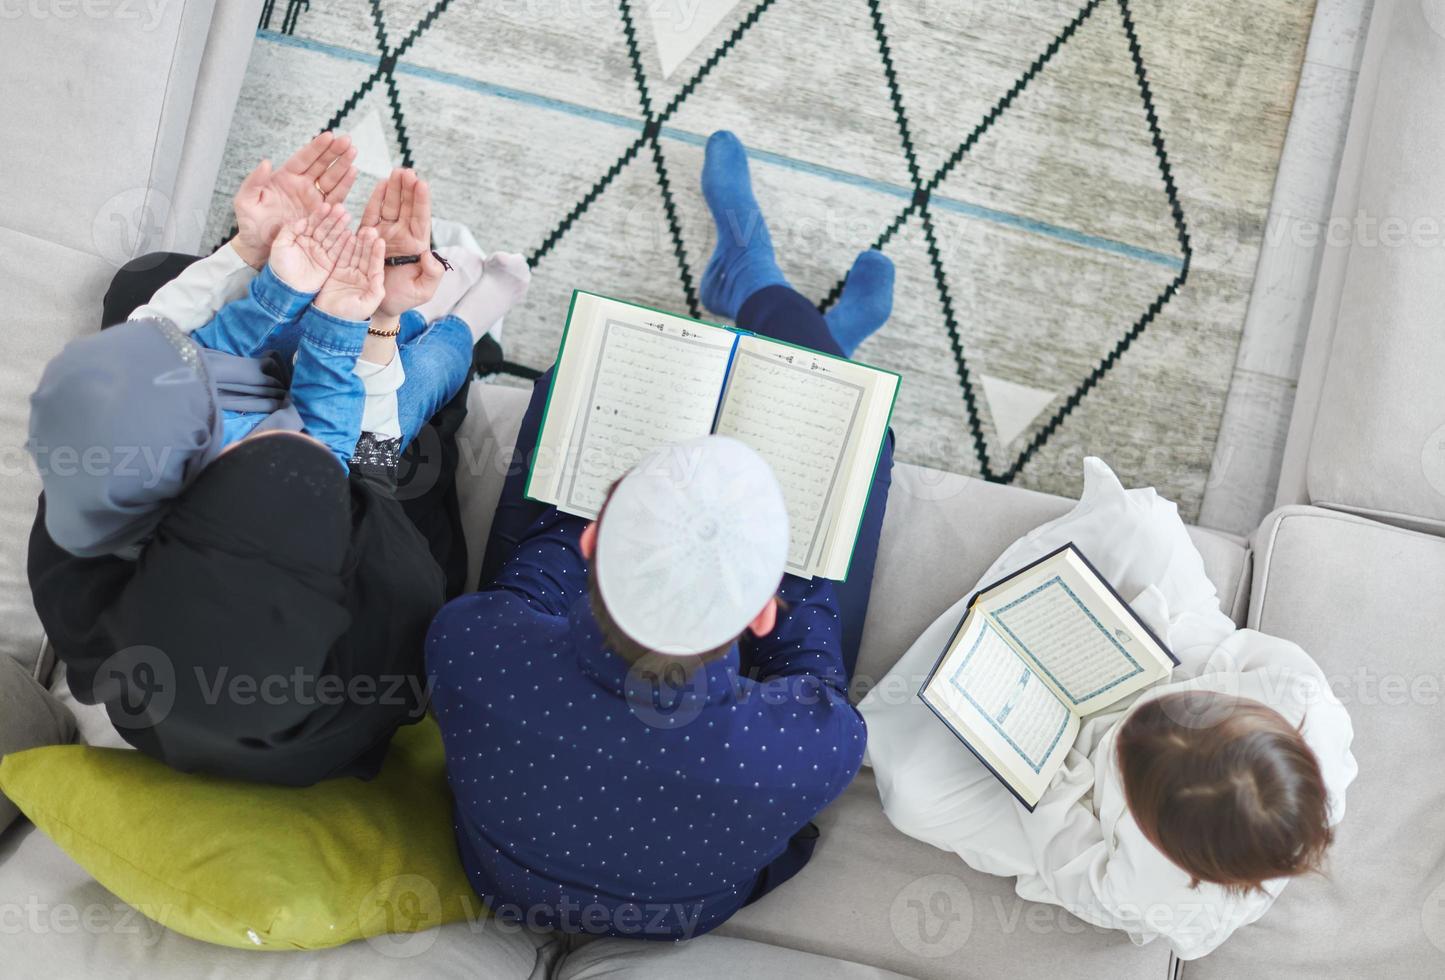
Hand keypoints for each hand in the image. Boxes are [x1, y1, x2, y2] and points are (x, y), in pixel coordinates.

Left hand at [232, 132, 357, 267]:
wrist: (260, 247)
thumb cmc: (250, 224)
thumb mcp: (245, 201)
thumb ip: (254, 181)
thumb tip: (266, 163)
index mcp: (284, 177)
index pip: (303, 158)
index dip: (316, 147)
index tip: (329, 135)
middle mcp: (301, 185)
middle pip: (321, 164)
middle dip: (334, 152)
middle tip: (347, 140)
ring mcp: (313, 199)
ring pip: (331, 178)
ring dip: (343, 165)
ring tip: (353, 152)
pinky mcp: (321, 213)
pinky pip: (335, 197)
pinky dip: (345, 185)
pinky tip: (353, 173)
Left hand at [268, 204, 351, 292]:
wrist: (286, 288)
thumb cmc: (280, 266)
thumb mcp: (280, 244)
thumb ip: (290, 230)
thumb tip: (303, 220)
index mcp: (301, 236)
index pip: (312, 222)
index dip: (320, 215)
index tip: (327, 206)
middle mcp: (313, 242)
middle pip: (325, 228)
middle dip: (333, 218)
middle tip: (342, 209)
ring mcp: (322, 253)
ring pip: (333, 237)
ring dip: (341, 227)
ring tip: (348, 217)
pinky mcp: (330, 264)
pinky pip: (338, 252)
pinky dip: (344, 243)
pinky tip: (350, 234)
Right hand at [314, 227, 385, 321]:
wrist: (330, 320)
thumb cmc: (351, 316)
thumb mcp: (367, 304)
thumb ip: (376, 291)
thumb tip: (380, 276)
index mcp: (372, 283)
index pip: (375, 265)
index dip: (377, 253)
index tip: (379, 241)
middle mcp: (362, 276)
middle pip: (365, 255)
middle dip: (367, 243)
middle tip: (369, 229)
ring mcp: (349, 272)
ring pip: (353, 253)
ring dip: (355, 241)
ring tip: (357, 228)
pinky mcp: (336, 271)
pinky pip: (339, 255)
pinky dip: (342, 245)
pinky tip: (344, 234)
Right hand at [360, 169, 436, 314]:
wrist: (378, 306)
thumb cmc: (402, 299)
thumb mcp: (423, 291)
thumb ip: (432, 274)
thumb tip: (431, 255)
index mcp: (417, 246)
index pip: (421, 219)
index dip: (422, 201)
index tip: (422, 183)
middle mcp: (402, 236)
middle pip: (407, 207)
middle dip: (407, 188)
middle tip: (407, 171)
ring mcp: (385, 234)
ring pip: (391, 206)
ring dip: (394, 189)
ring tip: (396, 171)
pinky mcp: (368, 236)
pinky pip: (373, 214)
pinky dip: (377, 199)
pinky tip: (382, 184)